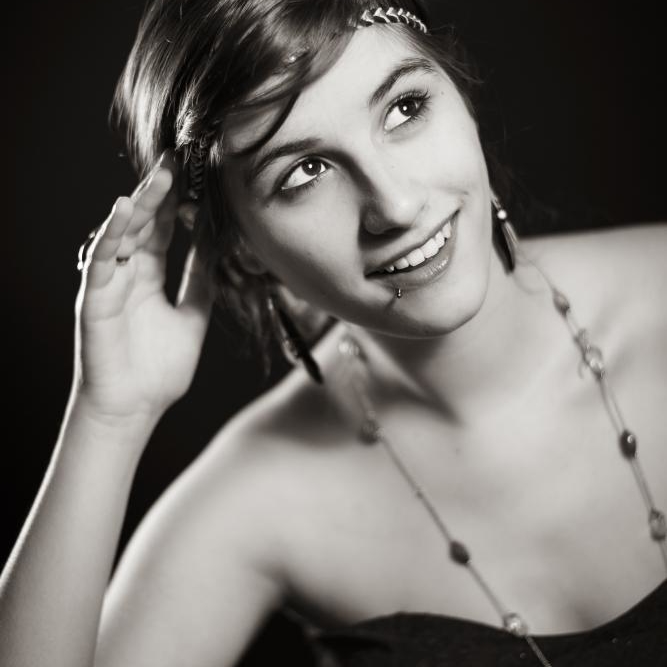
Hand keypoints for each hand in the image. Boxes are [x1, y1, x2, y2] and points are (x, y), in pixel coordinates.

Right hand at [73, 152, 212, 425]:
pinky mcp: (94, 298)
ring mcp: (110, 283)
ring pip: (123, 233)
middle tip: (177, 158)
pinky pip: (102, 260)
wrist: (138, 407)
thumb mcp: (193, 315)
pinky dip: (112, 234)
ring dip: (141, 203)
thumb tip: (216, 245)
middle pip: (144, 223)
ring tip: (160, 174)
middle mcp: (129, 274)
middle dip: (159, 191)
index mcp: (150, 277)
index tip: (197, 178)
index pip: (164, 230)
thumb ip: (200, 279)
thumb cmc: (160, 368)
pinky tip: (126, 210)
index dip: (177, 204)